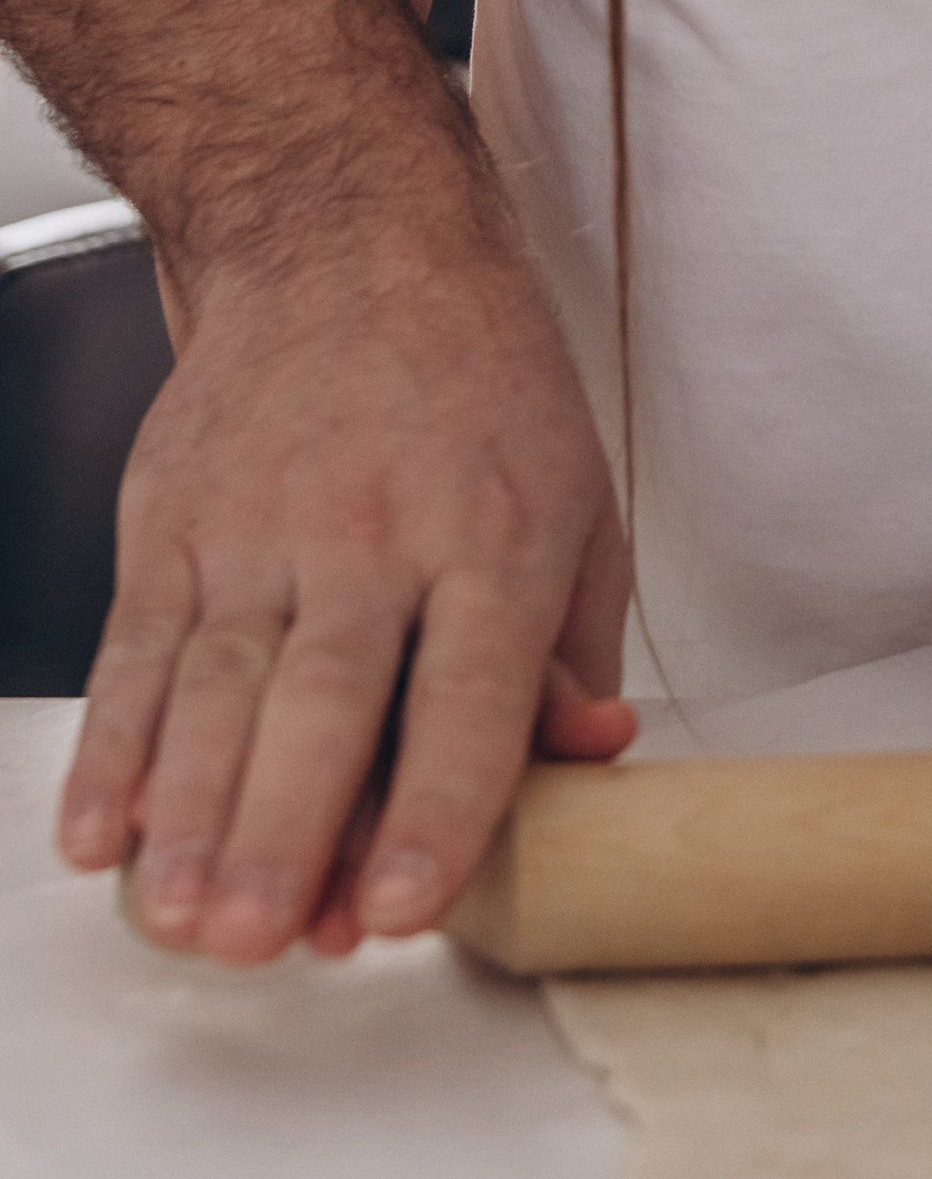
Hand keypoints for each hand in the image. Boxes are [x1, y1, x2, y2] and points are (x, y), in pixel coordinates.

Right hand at [56, 218, 628, 961]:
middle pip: (327, 704)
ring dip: (192, 816)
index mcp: (496, 537)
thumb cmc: (479, 385)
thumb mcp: (578, 502)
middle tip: (259, 941)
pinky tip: (99, 833)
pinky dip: (111, 750)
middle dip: (286, 834)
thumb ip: (571, 653)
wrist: (345, 238)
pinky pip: (136, 652)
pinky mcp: (172, 521)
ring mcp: (260, 526)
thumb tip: (586, 762)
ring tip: (182, 917)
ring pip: (219, 691)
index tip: (400, 909)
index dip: (436, 811)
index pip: (470, 696)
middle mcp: (375, 533)